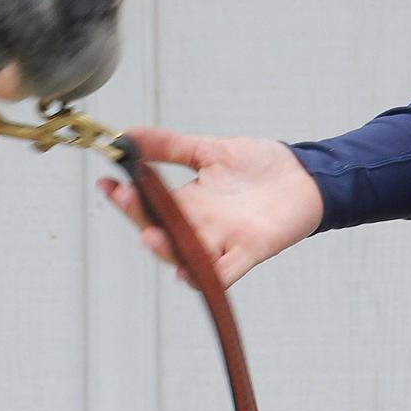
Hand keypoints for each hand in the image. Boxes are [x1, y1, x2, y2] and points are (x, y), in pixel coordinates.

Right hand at [94, 125, 325, 289]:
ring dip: (166, 248)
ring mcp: (223, 239)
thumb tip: (128, 135)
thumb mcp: (210, 149)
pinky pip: (224, 271)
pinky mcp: (250, 249)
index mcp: (188, 201)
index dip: (124, 196)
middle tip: (123, 196)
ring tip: (149, 235)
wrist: (305, 175)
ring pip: (186, 252)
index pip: (148, 203)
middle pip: (161, 228)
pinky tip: (187, 273)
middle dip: (138, 215)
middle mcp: (200, 224)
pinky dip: (207, 275)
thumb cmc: (260, 166)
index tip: (105, 181)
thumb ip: (170, 145)